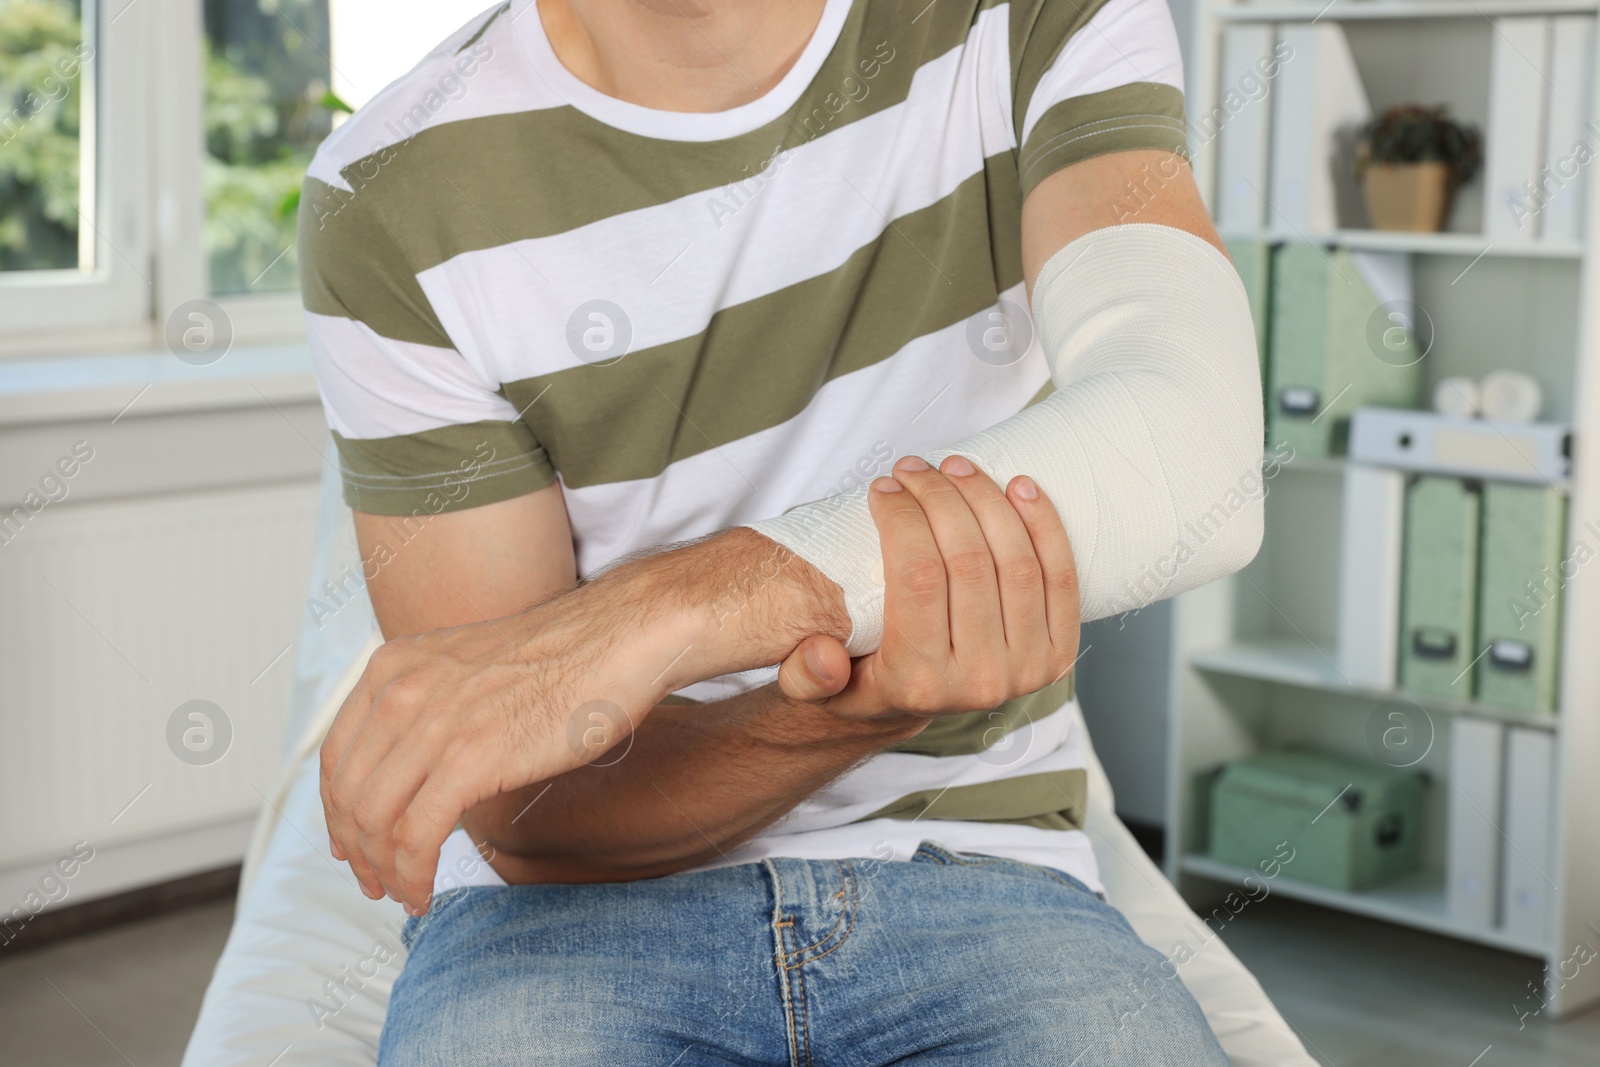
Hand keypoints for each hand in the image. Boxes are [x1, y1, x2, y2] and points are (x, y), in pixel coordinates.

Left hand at [319, 528, 849, 915]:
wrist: (622, 636)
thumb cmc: (568, 656)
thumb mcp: (474, 668)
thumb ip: (435, 707)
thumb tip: (422, 769)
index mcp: (396, 665)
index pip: (337, 754)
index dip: (336, 813)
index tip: (352, 847)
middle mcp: (401, 690)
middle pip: (349, 794)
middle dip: (358, 852)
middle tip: (377, 885)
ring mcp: (434, 723)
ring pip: (375, 822)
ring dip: (384, 872)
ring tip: (406, 896)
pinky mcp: (470, 758)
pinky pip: (415, 836)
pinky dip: (412, 875)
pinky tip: (425, 894)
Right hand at [777, 455, 1079, 718]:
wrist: (916, 706)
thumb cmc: (862, 677)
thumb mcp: (813, 686)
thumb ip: (805, 674)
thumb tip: (823, 655)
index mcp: (916, 684)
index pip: (917, 578)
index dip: (902, 518)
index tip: (884, 485)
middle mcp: (978, 682)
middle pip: (968, 562)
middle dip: (940, 497)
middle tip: (915, 467)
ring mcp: (1026, 670)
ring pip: (1015, 562)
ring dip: (988, 500)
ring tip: (957, 467)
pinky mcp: (1057, 655)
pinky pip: (1060, 578)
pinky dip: (1044, 526)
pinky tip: (1019, 488)